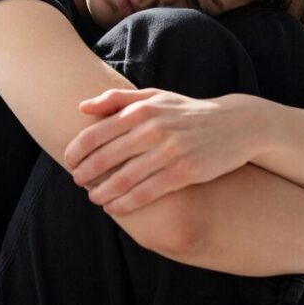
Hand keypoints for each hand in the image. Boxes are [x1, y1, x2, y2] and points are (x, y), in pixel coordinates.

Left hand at [63, 88, 261, 215]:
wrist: (235, 124)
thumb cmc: (187, 111)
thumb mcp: (155, 96)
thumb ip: (117, 100)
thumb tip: (82, 107)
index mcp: (142, 110)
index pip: (96, 133)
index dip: (76, 151)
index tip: (68, 161)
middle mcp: (153, 129)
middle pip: (105, 158)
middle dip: (85, 174)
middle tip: (77, 182)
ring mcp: (170, 151)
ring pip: (124, 179)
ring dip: (103, 192)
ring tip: (94, 197)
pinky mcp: (185, 172)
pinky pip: (146, 193)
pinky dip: (125, 203)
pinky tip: (114, 208)